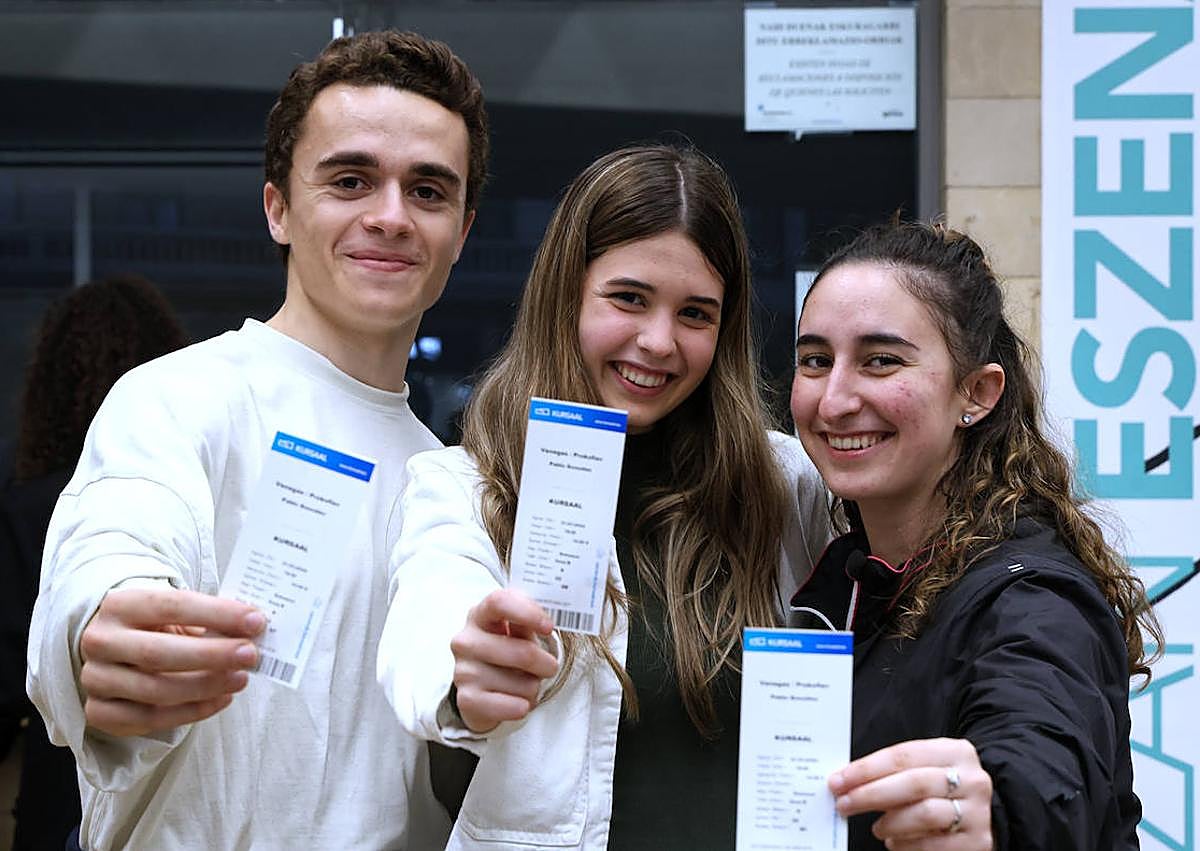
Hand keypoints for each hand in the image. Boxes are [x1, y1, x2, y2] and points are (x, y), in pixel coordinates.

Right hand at [79, 588, 265, 736]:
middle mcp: (100, 641)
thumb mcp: (176, 613)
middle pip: (158, 653)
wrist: (114, 651)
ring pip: (156, 690)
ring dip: (206, 686)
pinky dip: (193, 711)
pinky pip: (151, 719)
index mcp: (119, 604)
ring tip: (240, 678)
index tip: (255, 621)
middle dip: (212, 655)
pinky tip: (222, 699)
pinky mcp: (99, 712)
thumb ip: (208, 619)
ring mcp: (95, 679)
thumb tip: (253, 628)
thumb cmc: (155, 627)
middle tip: (250, 655)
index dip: (216, 614)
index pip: (171, 605)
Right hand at [448, 588, 558, 733]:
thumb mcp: (516, 629)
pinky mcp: (467, 700)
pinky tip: (518, 702)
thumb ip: (530, 619)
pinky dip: (523, 706)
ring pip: (522, 684)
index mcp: (480, 615)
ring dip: (533, 687)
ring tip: (523, 684)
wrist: (481, 689)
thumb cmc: (505, 651)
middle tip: (548, 667)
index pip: (499, 602)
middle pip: (522, 652)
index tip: (548, 627)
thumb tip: (554, 616)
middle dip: (545, 664)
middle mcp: (466, 641)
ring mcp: (464, 671)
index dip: (528, 613)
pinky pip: (513, 707)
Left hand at [829, 737, 992, 849]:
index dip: (867, 768)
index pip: (904, 755)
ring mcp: (978, 812)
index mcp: (955, 751)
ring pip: (924, 814)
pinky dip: (907, 845)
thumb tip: (847, 781)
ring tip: (876, 827)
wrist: (993, 816)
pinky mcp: (978, 842)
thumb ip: (896, 771)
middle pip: (913, 783)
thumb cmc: (944, 790)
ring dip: (890, 822)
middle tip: (844, 803)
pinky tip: (894, 842)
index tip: (839, 779)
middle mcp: (971, 779)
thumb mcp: (928, 769)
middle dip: (871, 794)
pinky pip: (934, 845)